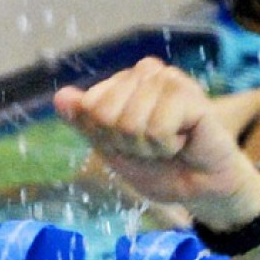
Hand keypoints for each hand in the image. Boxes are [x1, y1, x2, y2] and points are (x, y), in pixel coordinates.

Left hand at [53, 58, 259, 229]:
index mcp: (123, 81)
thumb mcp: (111, 147)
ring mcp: (169, 79)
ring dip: (147, 146)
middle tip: (151, 146)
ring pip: (129, 122)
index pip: (88, 107)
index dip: (106, 136)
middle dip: (125, 142)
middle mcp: (146, 72)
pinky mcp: (190, 93)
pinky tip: (184, 141)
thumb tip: (60, 96)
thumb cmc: (158, 166)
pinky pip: (155, 128)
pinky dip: (166, 146)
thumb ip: (86, 123)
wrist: (198, 188)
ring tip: (169, 144)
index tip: (130, 143)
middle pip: (104, 113)